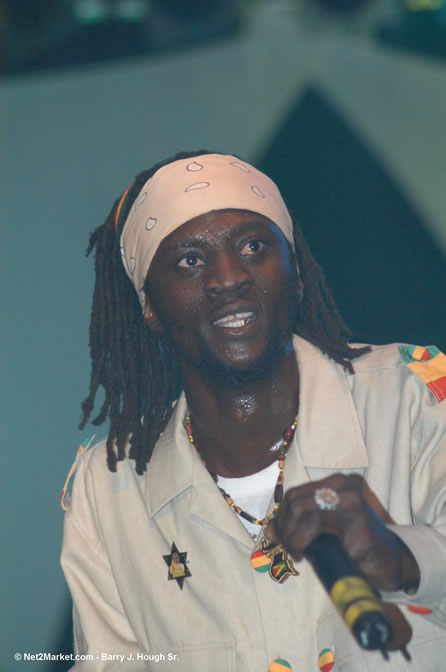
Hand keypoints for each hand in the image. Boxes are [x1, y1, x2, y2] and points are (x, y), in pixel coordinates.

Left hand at [266, 473, 419, 592]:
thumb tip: (268, 531)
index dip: (280, 517)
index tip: (279, 537)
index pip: (293, 494)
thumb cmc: (353, 542)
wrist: (390, 561)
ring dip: (292, 538)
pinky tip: (306, 556)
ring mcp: (353, 504)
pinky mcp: (359, 526)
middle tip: (289, 549)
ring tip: (297, 553)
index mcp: (335, 483)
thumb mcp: (323, 529)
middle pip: (295, 502)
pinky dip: (303, 544)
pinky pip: (318, 529)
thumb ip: (298, 524)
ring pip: (303, 513)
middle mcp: (344, 487)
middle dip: (284, 529)